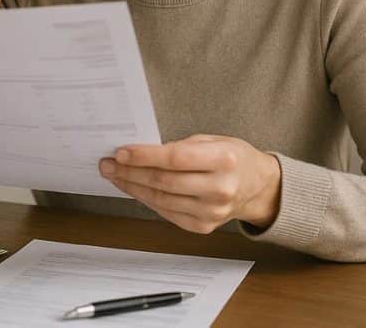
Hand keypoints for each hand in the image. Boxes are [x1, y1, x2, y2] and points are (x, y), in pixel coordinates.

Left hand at [99, 134, 281, 233]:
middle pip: (163, 181)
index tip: (121, 152)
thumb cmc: (232, 158)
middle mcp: (219, 188)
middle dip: (130, 172)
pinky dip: (147, 200)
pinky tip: (134, 189)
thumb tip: (139, 151)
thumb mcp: (213, 140)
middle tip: (108, 164)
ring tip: (114, 176)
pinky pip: (166, 212)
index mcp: (224, 160)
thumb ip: (181, 146)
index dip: (144, 156)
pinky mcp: (203, 226)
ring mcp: (212, 211)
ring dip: (132, 187)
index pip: (175, 159)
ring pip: (161, 199)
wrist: (258, 187)